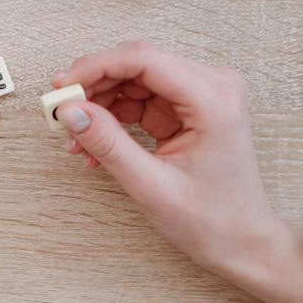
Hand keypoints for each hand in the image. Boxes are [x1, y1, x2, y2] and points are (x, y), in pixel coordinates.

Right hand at [52, 41, 302, 302]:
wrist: (242, 242)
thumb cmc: (212, 220)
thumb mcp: (151, 185)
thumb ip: (108, 144)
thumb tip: (69, 110)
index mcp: (214, 100)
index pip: (144, 60)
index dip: (94, 67)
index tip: (59, 88)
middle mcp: (213, 87)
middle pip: (137, 65)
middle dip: (93, 87)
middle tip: (61, 115)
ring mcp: (202, 96)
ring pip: (134, 80)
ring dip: (100, 105)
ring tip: (79, 141)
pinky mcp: (189, 108)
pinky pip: (140, 99)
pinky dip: (114, 117)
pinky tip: (96, 145)